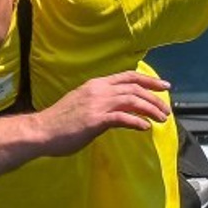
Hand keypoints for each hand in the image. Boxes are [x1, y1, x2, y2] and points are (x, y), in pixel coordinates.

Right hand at [32, 70, 171, 155]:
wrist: (41, 130)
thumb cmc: (60, 122)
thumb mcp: (83, 104)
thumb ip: (101, 104)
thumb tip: (118, 112)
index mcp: (96, 84)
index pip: (128, 76)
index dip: (149, 80)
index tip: (164, 87)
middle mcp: (99, 90)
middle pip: (135, 87)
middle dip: (155, 97)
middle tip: (167, 109)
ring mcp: (97, 104)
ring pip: (133, 100)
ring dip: (151, 109)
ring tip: (161, 119)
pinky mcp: (96, 120)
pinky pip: (123, 118)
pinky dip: (137, 122)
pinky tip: (145, 127)